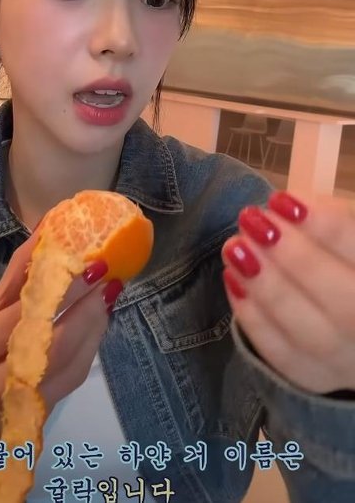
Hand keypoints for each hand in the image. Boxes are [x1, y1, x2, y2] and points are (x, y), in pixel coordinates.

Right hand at [0, 227, 121, 446]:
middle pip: (52, 344)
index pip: (22, 316)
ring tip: (108, 292)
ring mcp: (20, 408)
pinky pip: (75, 376)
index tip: (90, 263)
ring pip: (71, 363)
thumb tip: (49, 229)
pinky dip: (92, 344)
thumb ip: (18, 276)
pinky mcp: (42, 416)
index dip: (61, 289)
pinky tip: (99, 320)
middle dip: (86, 307)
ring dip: (95, 324)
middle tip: (107, 276)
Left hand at [221, 191, 354, 393]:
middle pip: (345, 304)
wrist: (348, 322)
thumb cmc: (344, 262)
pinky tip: (233, 278)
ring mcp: (348, 360)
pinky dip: (253, 317)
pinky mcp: (314, 376)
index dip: (327, 227)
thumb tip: (290, 206)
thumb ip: (331, 217)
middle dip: (294, 259)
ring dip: (267, 287)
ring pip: (309, 334)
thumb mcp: (348, 233)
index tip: (282, 201)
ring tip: (235, 247)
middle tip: (252, 221)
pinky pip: (281, 355)